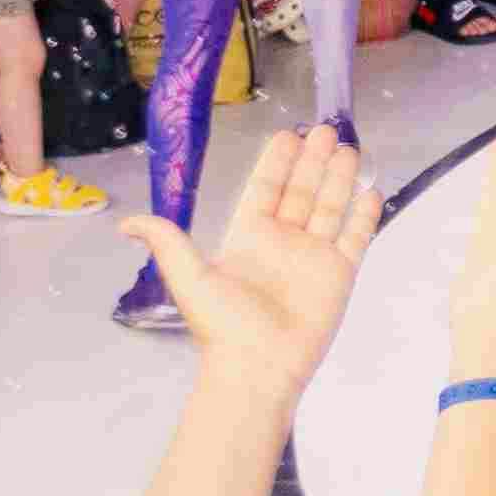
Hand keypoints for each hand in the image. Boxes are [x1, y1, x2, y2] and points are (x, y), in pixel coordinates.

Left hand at [117, 119, 381, 402]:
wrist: (259, 366)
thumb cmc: (223, 323)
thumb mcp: (188, 277)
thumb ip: (166, 241)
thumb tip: (124, 223)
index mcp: (248, 237)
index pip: (265, 189)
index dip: (276, 162)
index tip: (289, 134)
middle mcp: (283, 241)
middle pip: (301, 191)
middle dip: (314, 160)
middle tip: (327, 129)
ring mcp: (314, 256)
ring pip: (330, 207)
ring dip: (339, 178)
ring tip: (350, 149)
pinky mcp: (340, 273)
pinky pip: (356, 237)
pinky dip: (364, 215)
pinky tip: (370, 191)